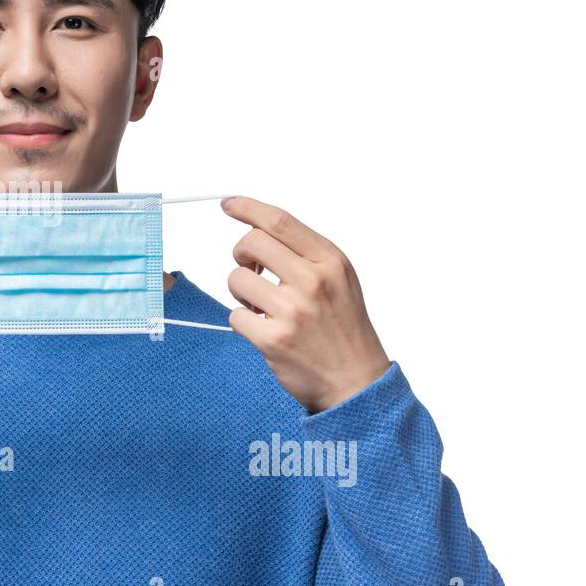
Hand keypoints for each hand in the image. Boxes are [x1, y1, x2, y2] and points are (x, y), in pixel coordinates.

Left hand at [221, 196, 390, 413]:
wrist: (356, 381)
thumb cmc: (343, 327)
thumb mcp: (340, 279)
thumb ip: (306, 253)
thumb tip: (258, 229)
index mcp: (330, 261)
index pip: (279, 221)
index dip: (248, 208)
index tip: (228, 204)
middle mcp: (312, 281)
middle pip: (251, 243)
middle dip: (241, 254)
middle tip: (251, 269)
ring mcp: (292, 311)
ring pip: (236, 279)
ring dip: (241, 292)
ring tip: (261, 306)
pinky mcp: (273, 340)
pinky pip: (235, 316)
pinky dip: (243, 322)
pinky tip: (263, 329)